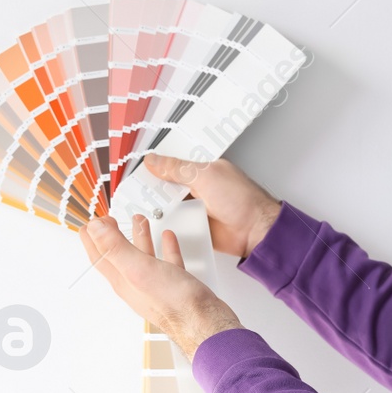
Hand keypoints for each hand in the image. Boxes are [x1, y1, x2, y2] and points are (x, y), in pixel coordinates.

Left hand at [79, 212, 243, 361]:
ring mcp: (154, 284)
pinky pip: (166, 261)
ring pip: (143, 255)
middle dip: (113, 234)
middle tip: (109, 221)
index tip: (92, 222)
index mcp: (122, 279)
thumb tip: (94, 229)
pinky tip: (168, 239)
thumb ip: (115, 248)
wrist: (203, 321)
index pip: (99, 255)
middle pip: (119, 254)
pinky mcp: (174, 284)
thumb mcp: (138, 268)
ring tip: (139, 221)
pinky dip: (166, 247)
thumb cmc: (172, 303)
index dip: (93, 237)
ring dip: (139, 236)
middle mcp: (135, 283)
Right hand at [142, 153, 281, 259]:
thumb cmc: (243, 200)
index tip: (140, 168)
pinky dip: (166, 224)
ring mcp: (195, 207)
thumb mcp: (205, 176)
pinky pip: (174, 224)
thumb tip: (154, 160)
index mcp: (202, 169)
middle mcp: (198, 187)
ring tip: (142, 206)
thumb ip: (178, 168)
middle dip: (153, 188)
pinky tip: (155, 222)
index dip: (157, 165)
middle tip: (136, 189)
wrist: (255, 231)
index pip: (173, 163)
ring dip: (158, 207)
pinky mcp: (195, 226)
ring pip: (168, 205)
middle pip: (166, 185)